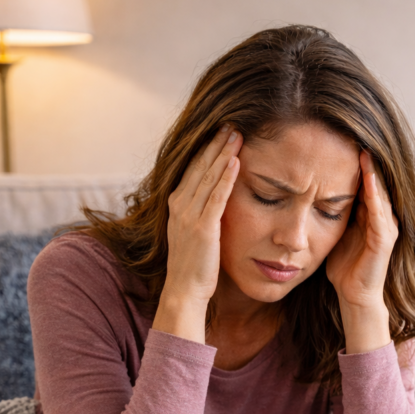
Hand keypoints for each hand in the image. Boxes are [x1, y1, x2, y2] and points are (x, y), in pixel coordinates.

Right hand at [153, 125, 242, 342]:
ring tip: (237, 133)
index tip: (221, 131)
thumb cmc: (194, 266)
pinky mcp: (203, 229)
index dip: (207, 149)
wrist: (184, 291)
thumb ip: (201, 212)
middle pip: (200, 166)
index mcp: (177, 204)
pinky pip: (216, 198)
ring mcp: (189, 216)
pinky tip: (236, 162)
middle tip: (231, 122)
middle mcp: (180, 205)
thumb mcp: (193, 233)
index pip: (193, 169)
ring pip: (208, 177)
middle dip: (215, 144)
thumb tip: (215, 198)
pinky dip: (225, 179)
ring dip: (223, 154)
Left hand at [326, 151, 398, 353]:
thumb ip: (327, 210)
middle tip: (354, 131)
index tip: (340, 136)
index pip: (363, 179)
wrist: (354, 296)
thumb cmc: (343, 266)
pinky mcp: (384, 240)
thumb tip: (303, 190)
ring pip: (379, 190)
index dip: (354, 159)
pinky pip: (380, 211)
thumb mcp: (331, 231)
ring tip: (363, 147)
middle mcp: (382, 215)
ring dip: (372, 169)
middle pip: (374, 179)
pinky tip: (366, 176)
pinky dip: (374, 192)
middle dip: (366, 158)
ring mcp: (386, 226)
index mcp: (369, 212)